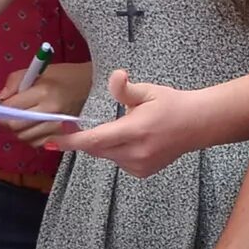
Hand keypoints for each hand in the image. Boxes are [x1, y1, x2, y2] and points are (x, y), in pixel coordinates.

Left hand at [5, 60, 95, 145]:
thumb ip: (15, 82)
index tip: (4, 104)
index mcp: (43, 92)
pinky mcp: (63, 136)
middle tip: (10, 113)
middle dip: (7, 121)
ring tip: (24, 119)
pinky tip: (35, 127)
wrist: (93, 86)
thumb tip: (0, 100)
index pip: (10, 108)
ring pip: (24, 137)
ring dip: (19, 130)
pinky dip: (31, 137)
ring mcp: (57, 126)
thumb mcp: (38, 71)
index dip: (1, 108)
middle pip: (15, 126)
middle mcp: (50, 112)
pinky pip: (37, 143)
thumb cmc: (64, 76)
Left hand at [51, 71, 211, 177]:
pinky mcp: (142, 172)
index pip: (95, 140)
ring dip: (103, 143)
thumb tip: (115, 76)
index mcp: (135, 131)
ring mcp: (139, 165)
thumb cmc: (171, 104)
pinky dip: (115, 151)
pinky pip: (118, 161)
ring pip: (106, 155)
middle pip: (96, 149)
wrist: (197, 125)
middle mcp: (135, 153)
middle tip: (73, 125)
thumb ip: (125, 89)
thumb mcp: (148, 91)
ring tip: (122, 127)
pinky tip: (131, 140)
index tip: (51, 141)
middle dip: (82, 139)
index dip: (71, 142)